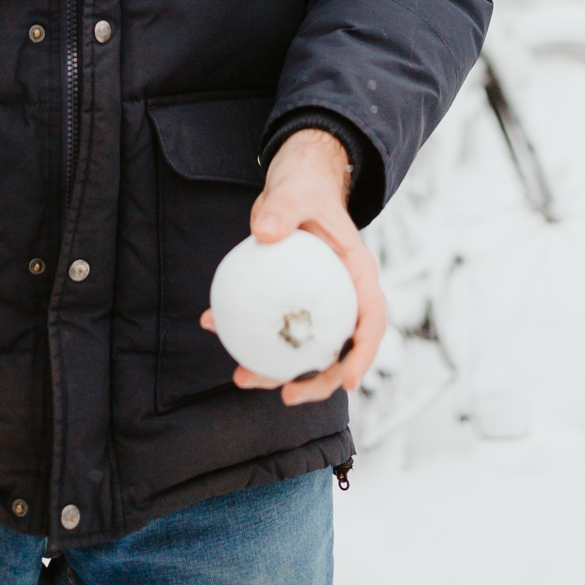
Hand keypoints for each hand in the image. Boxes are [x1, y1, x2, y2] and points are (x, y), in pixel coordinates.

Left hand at [199, 126, 386, 407]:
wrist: (293, 187)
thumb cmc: (304, 189)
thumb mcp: (295, 193)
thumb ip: (282, 208)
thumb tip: (265, 231)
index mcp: (358, 275)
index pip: (372, 321)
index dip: (364, 355)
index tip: (348, 382)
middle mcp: (343, 297)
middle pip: (340, 350)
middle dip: (318, 382)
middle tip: (286, 396)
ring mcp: (316, 303)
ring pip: (304, 348)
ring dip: (276, 370)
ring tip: (242, 378)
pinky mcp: (290, 302)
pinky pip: (273, 327)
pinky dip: (249, 334)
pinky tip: (212, 326)